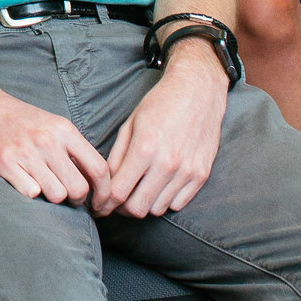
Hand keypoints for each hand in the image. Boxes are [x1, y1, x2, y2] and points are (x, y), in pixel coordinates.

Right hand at [0, 80, 110, 205]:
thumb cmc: (16, 118)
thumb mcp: (51, 124)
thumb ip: (73, 149)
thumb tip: (97, 182)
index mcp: (64, 129)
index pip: (99, 169)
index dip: (105, 193)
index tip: (100, 205)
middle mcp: (47, 140)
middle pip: (79, 189)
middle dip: (76, 200)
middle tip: (66, 197)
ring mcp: (26, 151)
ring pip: (56, 195)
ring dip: (51, 197)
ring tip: (41, 184)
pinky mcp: (4, 162)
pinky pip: (31, 194)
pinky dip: (29, 192)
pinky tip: (22, 180)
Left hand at [96, 49, 226, 217]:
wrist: (198, 91)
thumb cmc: (160, 104)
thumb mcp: (130, 124)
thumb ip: (117, 156)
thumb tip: (105, 183)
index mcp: (144, 148)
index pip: (118, 192)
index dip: (103, 203)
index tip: (98, 206)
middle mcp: (167, 163)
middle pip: (137, 208)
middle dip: (121, 209)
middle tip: (116, 202)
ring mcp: (187, 171)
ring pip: (157, 209)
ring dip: (144, 204)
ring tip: (137, 191)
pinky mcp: (202, 175)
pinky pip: (178, 204)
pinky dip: (165, 201)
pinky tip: (158, 187)